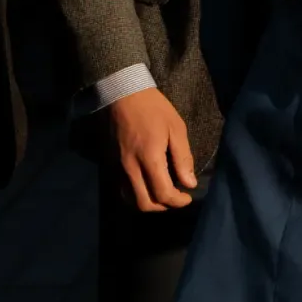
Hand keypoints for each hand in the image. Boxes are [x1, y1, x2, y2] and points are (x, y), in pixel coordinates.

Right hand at [109, 87, 197, 212]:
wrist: (124, 94)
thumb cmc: (154, 109)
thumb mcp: (176, 127)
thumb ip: (183, 157)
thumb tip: (189, 183)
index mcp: (149, 158)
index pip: (163, 193)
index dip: (178, 201)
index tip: (188, 197)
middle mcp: (130, 168)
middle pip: (145, 203)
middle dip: (164, 207)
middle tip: (176, 197)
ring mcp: (118, 168)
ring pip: (131, 200)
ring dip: (149, 203)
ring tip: (163, 193)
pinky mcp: (111, 165)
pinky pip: (123, 190)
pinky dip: (136, 195)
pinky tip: (147, 185)